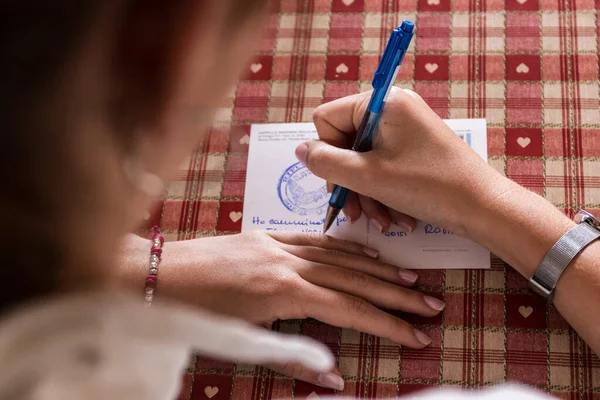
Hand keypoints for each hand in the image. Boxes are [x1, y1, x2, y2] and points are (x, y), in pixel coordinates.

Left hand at [120, 231, 444, 388]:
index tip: (417, 333)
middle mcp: (287, 263)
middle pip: (353, 278)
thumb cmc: (195, 312)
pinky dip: (346, 247)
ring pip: (340, 254)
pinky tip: (365, 252)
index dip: (386, 323)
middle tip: (431, 302)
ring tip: (410, 278)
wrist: (155, 274)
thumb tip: (334, 377)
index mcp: (281, 293)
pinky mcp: (268, 235)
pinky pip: (317, 239)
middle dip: (395, 293)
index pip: (348, 309)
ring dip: (378, 267)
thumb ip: (292, 356)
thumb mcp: (243, 341)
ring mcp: (278, 244)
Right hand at [295, 87, 506, 237]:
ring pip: (364, 160)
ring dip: (367, 194)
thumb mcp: (368, 176)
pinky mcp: (414, 150)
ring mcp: (405, 130)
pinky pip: (383, 167)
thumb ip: (326, 162)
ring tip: (380, 222)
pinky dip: (383, 193)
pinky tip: (395, 219)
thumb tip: (300, 150)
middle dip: (349, 182)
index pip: (327, 119)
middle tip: (354, 213)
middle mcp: (393, 109)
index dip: (327, 154)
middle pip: (345, 143)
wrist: (484, 208)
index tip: (339, 183)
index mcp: (382, 103)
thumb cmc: (430, 187)